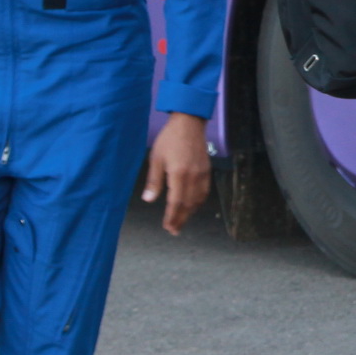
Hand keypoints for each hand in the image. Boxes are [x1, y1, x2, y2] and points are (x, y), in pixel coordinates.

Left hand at [142, 112, 212, 234]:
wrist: (188, 123)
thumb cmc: (170, 139)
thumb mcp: (156, 159)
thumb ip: (154, 181)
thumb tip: (149, 200)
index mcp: (179, 174)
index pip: (176, 202)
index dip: (172, 217)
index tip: (168, 227)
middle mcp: (193, 176)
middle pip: (188, 205)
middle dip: (181, 219)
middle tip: (174, 231)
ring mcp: (202, 174)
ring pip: (198, 200)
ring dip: (190, 213)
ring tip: (181, 221)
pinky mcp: (206, 171)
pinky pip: (204, 192)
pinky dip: (198, 202)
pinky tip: (192, 206)